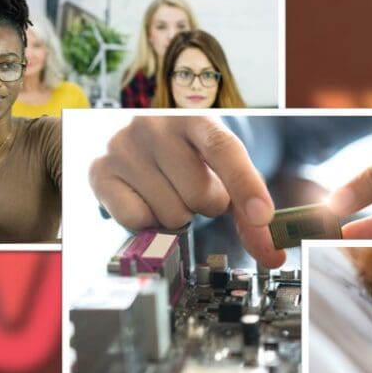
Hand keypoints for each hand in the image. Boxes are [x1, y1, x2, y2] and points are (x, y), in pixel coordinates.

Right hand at [89, 117, 282, 267]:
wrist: (138, 142)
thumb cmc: (190, 161)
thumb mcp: (223, 174)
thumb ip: (250, 212)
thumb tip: (272, 255)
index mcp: (193, 117)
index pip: (223, 149)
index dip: (246, 185)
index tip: (263, 216)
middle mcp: (153, 125)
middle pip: (199, 195)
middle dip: (206, 206)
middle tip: (195, 191)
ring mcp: (122, 146)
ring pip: (170, 213)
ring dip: (177, 215)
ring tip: (169, 192)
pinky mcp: (99, 171)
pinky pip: (136, 221)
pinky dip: (147, 223)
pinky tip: (146, 201)